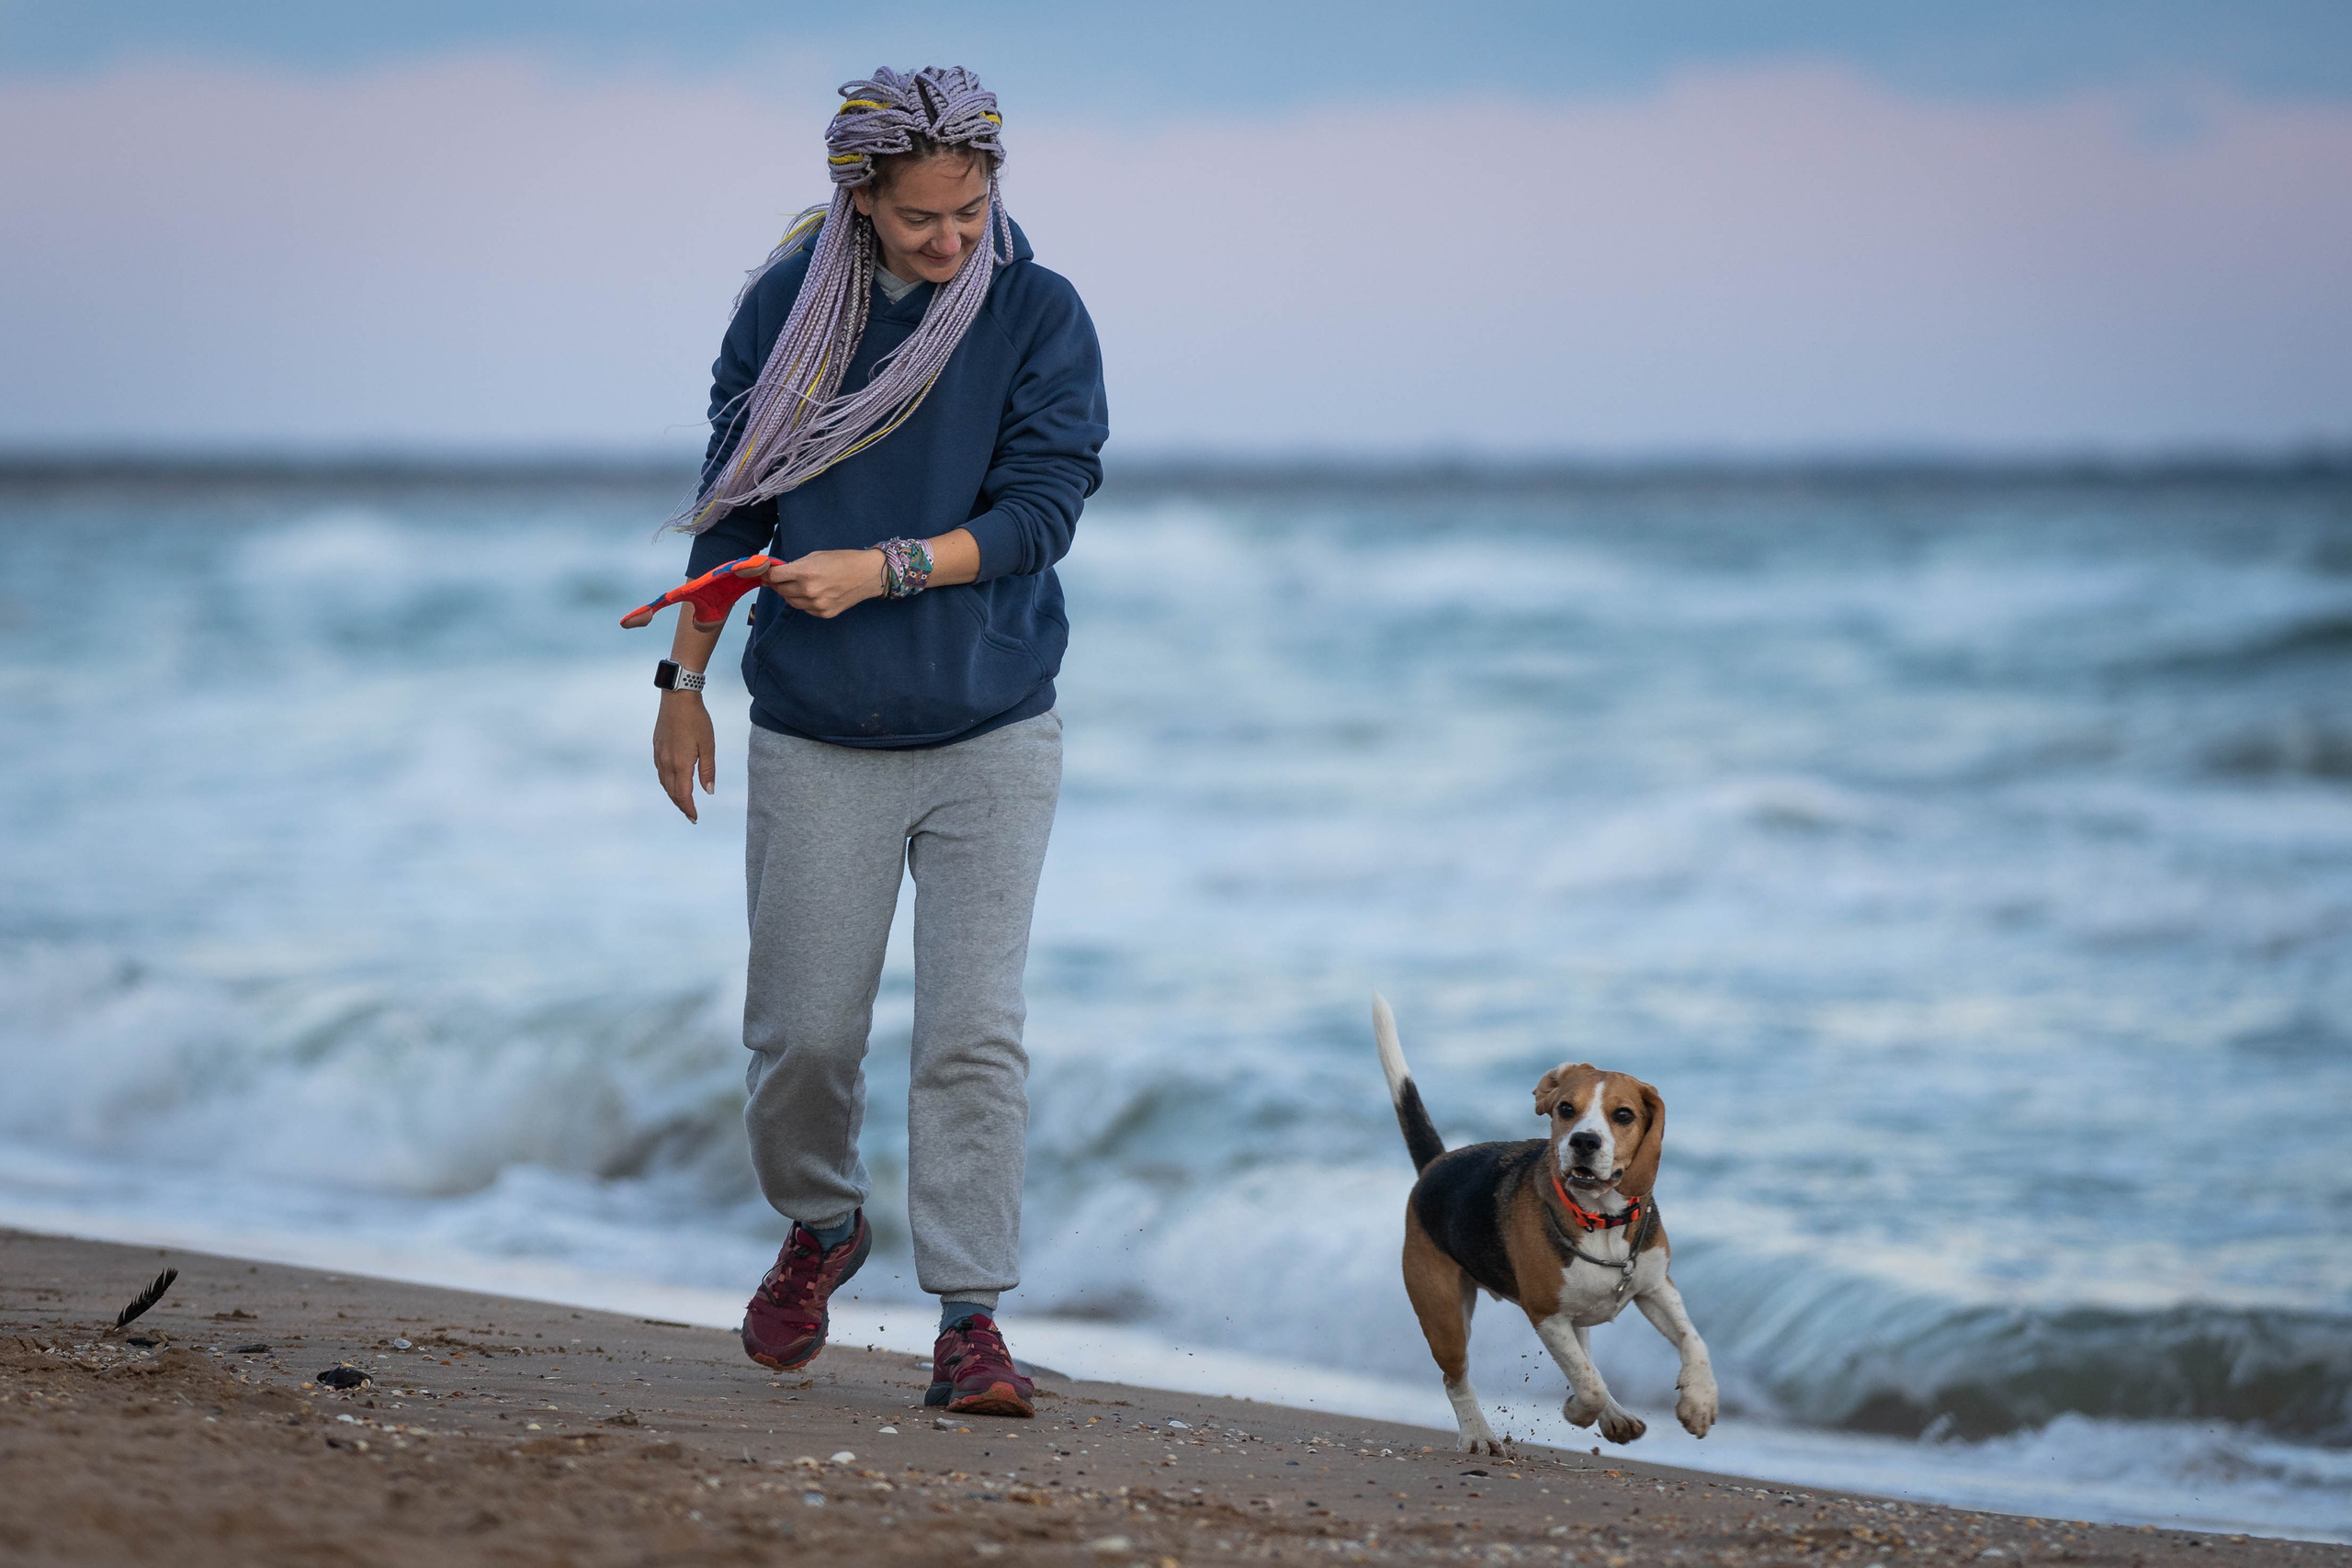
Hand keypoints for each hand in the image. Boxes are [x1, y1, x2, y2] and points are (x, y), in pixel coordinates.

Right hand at [652, 691, 715, 822]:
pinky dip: (666, 782)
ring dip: (673, 795)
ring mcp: (659, 755)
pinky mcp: (656, 747)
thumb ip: (708, 770)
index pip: (683, 794)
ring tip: (683, 802)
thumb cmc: (697, 720)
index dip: (689, 808)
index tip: (695, 818)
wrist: (678, 699)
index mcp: (681, 764)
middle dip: (681, 805)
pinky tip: (673, 782)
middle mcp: (666, 763)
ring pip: (664, 783)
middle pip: (672, 792)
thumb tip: (709, 792)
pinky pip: (660, 772)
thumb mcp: (708, 746)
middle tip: (690, 815)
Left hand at [764, 549, 885, 618]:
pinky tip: (812, 593)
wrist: (868, 574)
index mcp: (805, 573)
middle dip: (777, 584)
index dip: (767, 574)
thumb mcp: (815, 556)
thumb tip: (778, 572)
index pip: (774, 577)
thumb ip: (796, 565)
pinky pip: (805, 609)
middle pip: (780, 590)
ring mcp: (816, 605)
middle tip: (779, 579)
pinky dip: (803, 601)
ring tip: (798, 585)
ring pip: (791, 602)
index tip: (765, 573)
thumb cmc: (842, 560)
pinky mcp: (824, 614)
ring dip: (789, 593)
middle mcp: (809, 591)